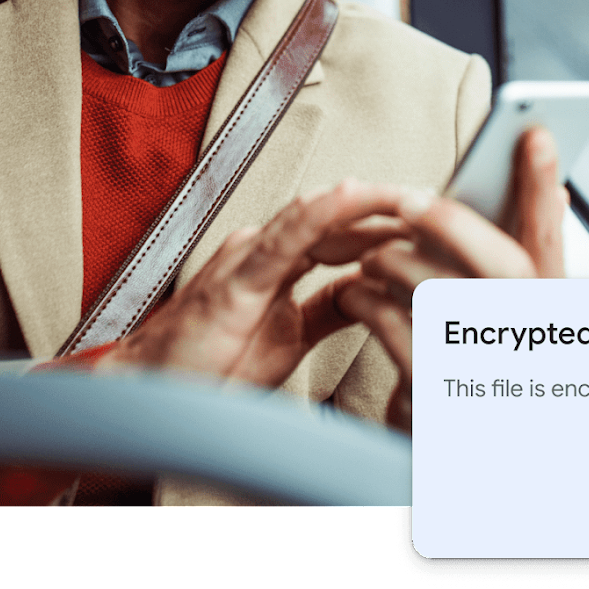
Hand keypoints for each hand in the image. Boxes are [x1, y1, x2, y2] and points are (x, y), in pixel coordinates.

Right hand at [93, 180, 411, 388]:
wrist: (150, 393)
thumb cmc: (206, 367)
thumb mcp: (290, 338)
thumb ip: (328, 310)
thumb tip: (371, 295)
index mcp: (277, 261)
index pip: (344, 233)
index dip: (387, 227)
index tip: (431, 225)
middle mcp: (265, 248)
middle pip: (339, 218)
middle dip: (389, 210)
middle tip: (438, 204)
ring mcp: (251, 256)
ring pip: (319, 215)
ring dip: (369, 201)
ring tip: (412, 194)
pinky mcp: (239, 277)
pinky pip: (287, 236)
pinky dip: (323, 211)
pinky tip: (353, 197)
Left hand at [335, 127, 566, 429]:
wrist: (449, 477)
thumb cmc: (483, 388)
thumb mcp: (511, 330)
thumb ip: (519, 267)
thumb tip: (538, 196)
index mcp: (553, 319)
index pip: (554, 244)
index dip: (544, 187)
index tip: (533, 134)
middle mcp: (532, 345)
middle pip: (504, 266)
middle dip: (451, 222)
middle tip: (407, 200)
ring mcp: (491, 374)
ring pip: (440, 293)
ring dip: (395, 264)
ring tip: (373, 257)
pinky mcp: (440, 399)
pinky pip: (396, 331)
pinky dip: (368, 305)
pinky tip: (354, 297)